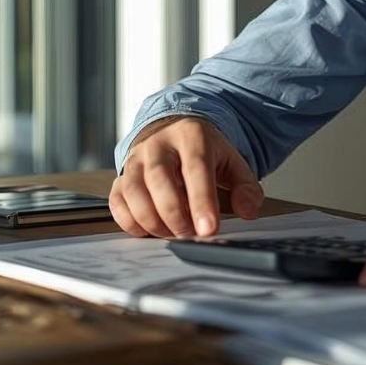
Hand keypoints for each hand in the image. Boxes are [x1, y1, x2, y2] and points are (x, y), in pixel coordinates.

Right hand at [109, 116, 264, 238]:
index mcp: (192, 135)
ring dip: (152, 220)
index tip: (208, 230)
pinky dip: (130, 221)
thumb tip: (248, 211)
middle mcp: (159, 144)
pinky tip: (149, 230)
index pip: (196, 169)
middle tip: (189, 235)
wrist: (172, 129)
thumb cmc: (203, 151)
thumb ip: (245, 186)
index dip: (202, 202)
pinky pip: (117, 201)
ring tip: (172, 233)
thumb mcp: (231, 161)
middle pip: (159, 179)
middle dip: (174, 214)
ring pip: (134, 191)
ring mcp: (135, 159)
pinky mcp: (120, 175)